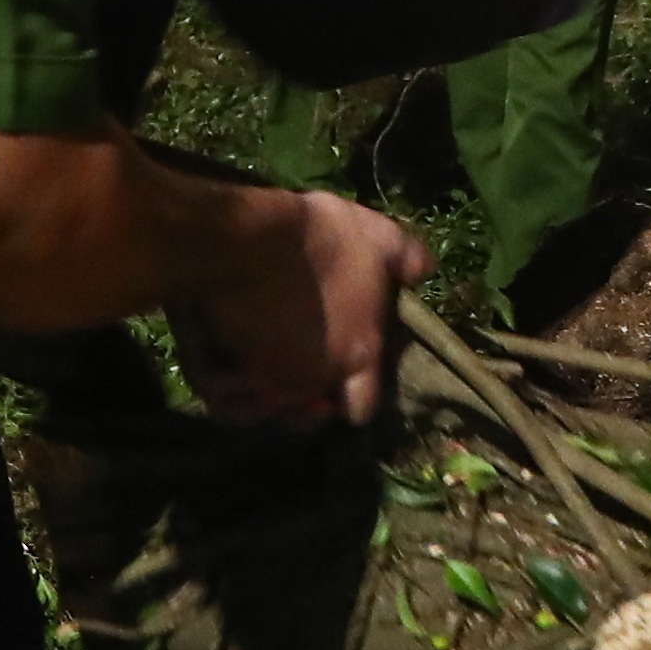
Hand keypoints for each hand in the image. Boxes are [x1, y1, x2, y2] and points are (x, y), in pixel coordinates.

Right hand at [173, 192, 430, 425]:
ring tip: (266, 374)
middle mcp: (316, 380)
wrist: (249, 240)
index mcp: (359, 355)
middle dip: (311, 399)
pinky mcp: (226, 375)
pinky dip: (229, 395)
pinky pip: (227, 404)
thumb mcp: (378, 237)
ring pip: (269, 413)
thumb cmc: (319, 239)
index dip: (356, 397)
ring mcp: (268, 382)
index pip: (363, 406)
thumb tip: (424, 272)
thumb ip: (406, 258)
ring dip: (269, 400)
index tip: (348, 381)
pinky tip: (231, 373)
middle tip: (303, 370)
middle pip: (313, 412)